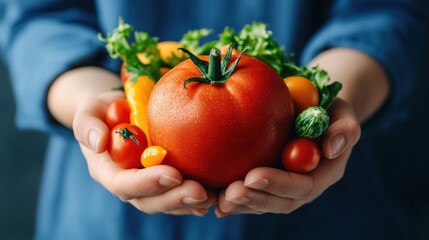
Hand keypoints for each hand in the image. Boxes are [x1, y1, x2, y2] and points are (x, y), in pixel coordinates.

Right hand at [73, 91, 215, 215]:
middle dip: (174, 198)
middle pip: (148, 201)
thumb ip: (87, 125)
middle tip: (200, 191)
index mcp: (108, 171)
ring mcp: (146, 185)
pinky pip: (178, 195)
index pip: (124, 184)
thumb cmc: (102, 110)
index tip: (172, 174)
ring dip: (188, 202)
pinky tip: (214, 195)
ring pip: (166, 202)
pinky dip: (194, 199)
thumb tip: (98, 142)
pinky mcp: (163, 181)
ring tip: (212, 196)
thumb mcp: (89, 111)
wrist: (116, 112)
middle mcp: (128, 184)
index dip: (147, 183)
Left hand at [215, 99, 360, 216]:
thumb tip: (333, 148)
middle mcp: (303, 187)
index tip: (253, 176)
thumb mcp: (342, 113)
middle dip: (255, 199)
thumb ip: (345, 129)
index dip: (279, 184)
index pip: (302, 185)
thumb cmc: (327, 109)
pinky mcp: (267, 183)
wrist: (313, 111)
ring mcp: (284, 188)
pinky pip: (251, 195)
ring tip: (217, 199)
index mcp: (323, 173)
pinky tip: (212, 198)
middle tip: (230, 193)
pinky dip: (232, 200)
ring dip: (240, 205)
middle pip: (280, 202)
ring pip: (263, 203)